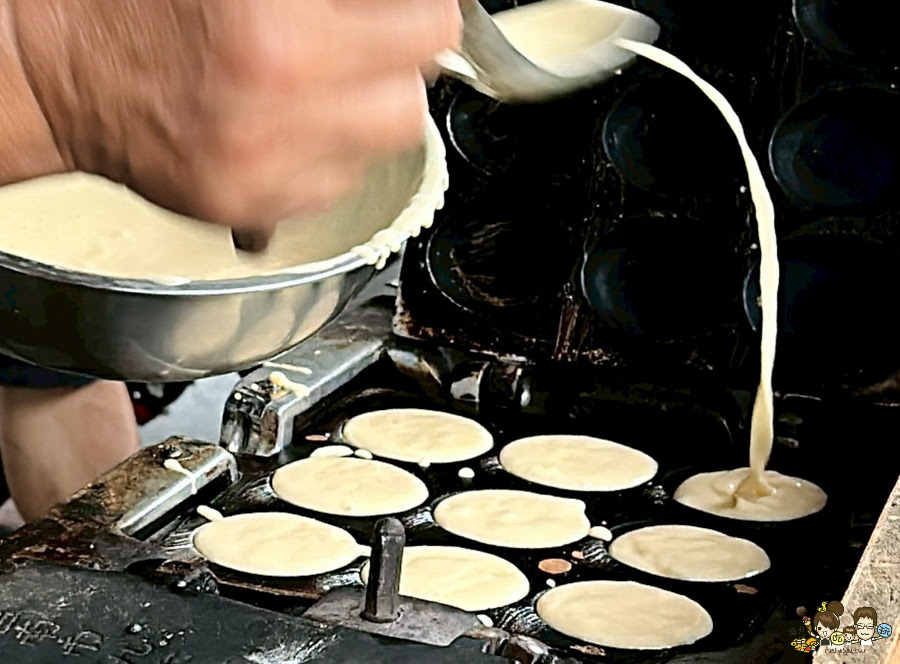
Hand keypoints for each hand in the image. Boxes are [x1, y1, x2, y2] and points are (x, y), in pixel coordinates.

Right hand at [11, 0, 460, 230]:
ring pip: (383, 146)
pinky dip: (327, 154)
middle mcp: (280, 91)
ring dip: (369, 112)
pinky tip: (285, 124)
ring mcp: (267, 160)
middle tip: (369, 45)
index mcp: (279, 17)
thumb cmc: (134, 4)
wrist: (58, 70)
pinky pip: (336, 185)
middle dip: (400, 65)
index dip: (421, 11)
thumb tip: (397, 7)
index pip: (429, 24)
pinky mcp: (253, 207)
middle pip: (416, 94)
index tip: (410, 9)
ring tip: (323, 84)